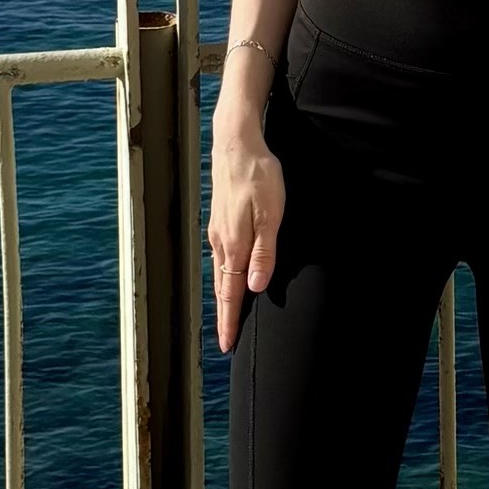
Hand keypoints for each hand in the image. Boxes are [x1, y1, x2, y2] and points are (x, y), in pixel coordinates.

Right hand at [207, 127, 285, 349]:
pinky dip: (223, 277)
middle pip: (222, 288)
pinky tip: (228, 279)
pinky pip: (220, 259)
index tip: (226, 345)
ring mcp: (218, 232)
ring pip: (220, 274)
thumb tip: (255, 286)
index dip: (230, 320)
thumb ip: (264, 252)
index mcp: (234, 244)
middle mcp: (221, 242)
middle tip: (224, 342)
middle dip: (224, 316)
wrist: (236, 144)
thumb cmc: (258, 175)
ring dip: (223, 298)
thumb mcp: (271, 213)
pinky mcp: (220, 221)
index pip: (231, 293)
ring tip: (227, 317)